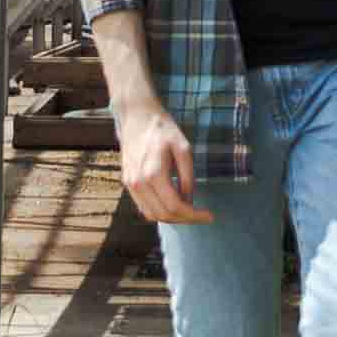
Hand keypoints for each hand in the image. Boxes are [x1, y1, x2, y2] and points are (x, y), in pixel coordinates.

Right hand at [116, 102, 202, 223]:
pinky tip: (172, 203)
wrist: (136, 116)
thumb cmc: (162, 130)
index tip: (209, 216)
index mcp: (153, 174)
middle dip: (185, 219)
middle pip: (163, 215)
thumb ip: (188, 177)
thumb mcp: (184, 148)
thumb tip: (189, 201)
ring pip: (151, 215)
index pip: (175, 206)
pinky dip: (159, 211)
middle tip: (201, 214)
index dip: (194, 215)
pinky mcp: (127, 182)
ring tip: (188, 210)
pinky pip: (143, 207)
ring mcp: (130, 184)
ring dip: (171, 218)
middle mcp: (138, 183)